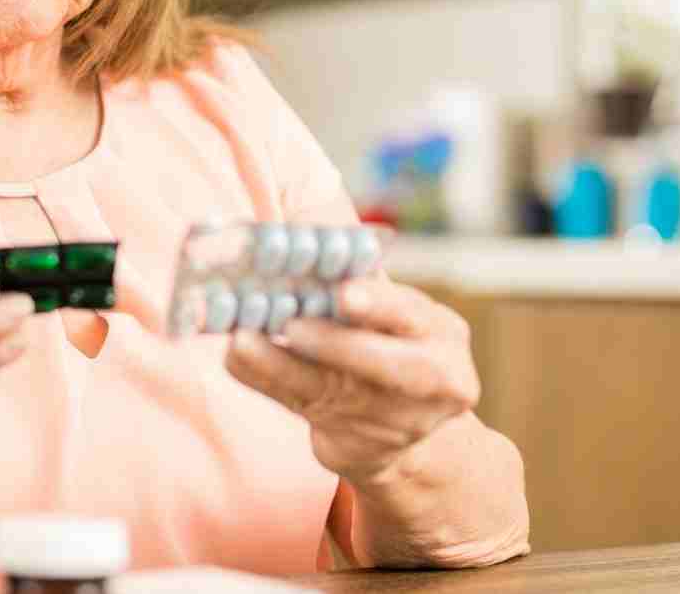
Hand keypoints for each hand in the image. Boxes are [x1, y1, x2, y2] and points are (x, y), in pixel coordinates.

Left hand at [225, 274, 479, 485]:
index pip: (411, 315)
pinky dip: (266, 378)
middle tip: (293, 324)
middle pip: (390, 367)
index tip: (344, 292)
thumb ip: (361, 282)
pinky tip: (237, 355)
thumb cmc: (393, 345)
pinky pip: (304, 407)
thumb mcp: (395, 313)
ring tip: (244, 339)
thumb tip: (302, 234)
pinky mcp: (354, 445)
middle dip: (338, 345)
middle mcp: (431, 382)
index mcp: (442, 334)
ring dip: (283, 364)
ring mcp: (394, 422)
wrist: (409, 433)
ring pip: (336, 392)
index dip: (378, 304)